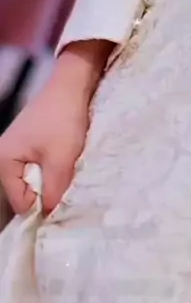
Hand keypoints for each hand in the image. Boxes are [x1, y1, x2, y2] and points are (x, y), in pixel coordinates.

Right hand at [0, 45, 104, 215]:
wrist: (71, 87)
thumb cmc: (63, 121)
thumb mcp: (61, 160)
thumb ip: (54, 190)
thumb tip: (50, 215)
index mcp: (5, 162)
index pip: (20, 203)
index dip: (42, 206)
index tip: (62, 199)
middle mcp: (4, 158)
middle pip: (25, 193)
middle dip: (47, 193)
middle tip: (67, 184)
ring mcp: (16, 151)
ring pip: (35, 181)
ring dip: (53, 181)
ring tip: (67, 171)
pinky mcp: (30, 146)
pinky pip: (39, 169)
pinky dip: (54, 170)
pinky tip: (66, 162)